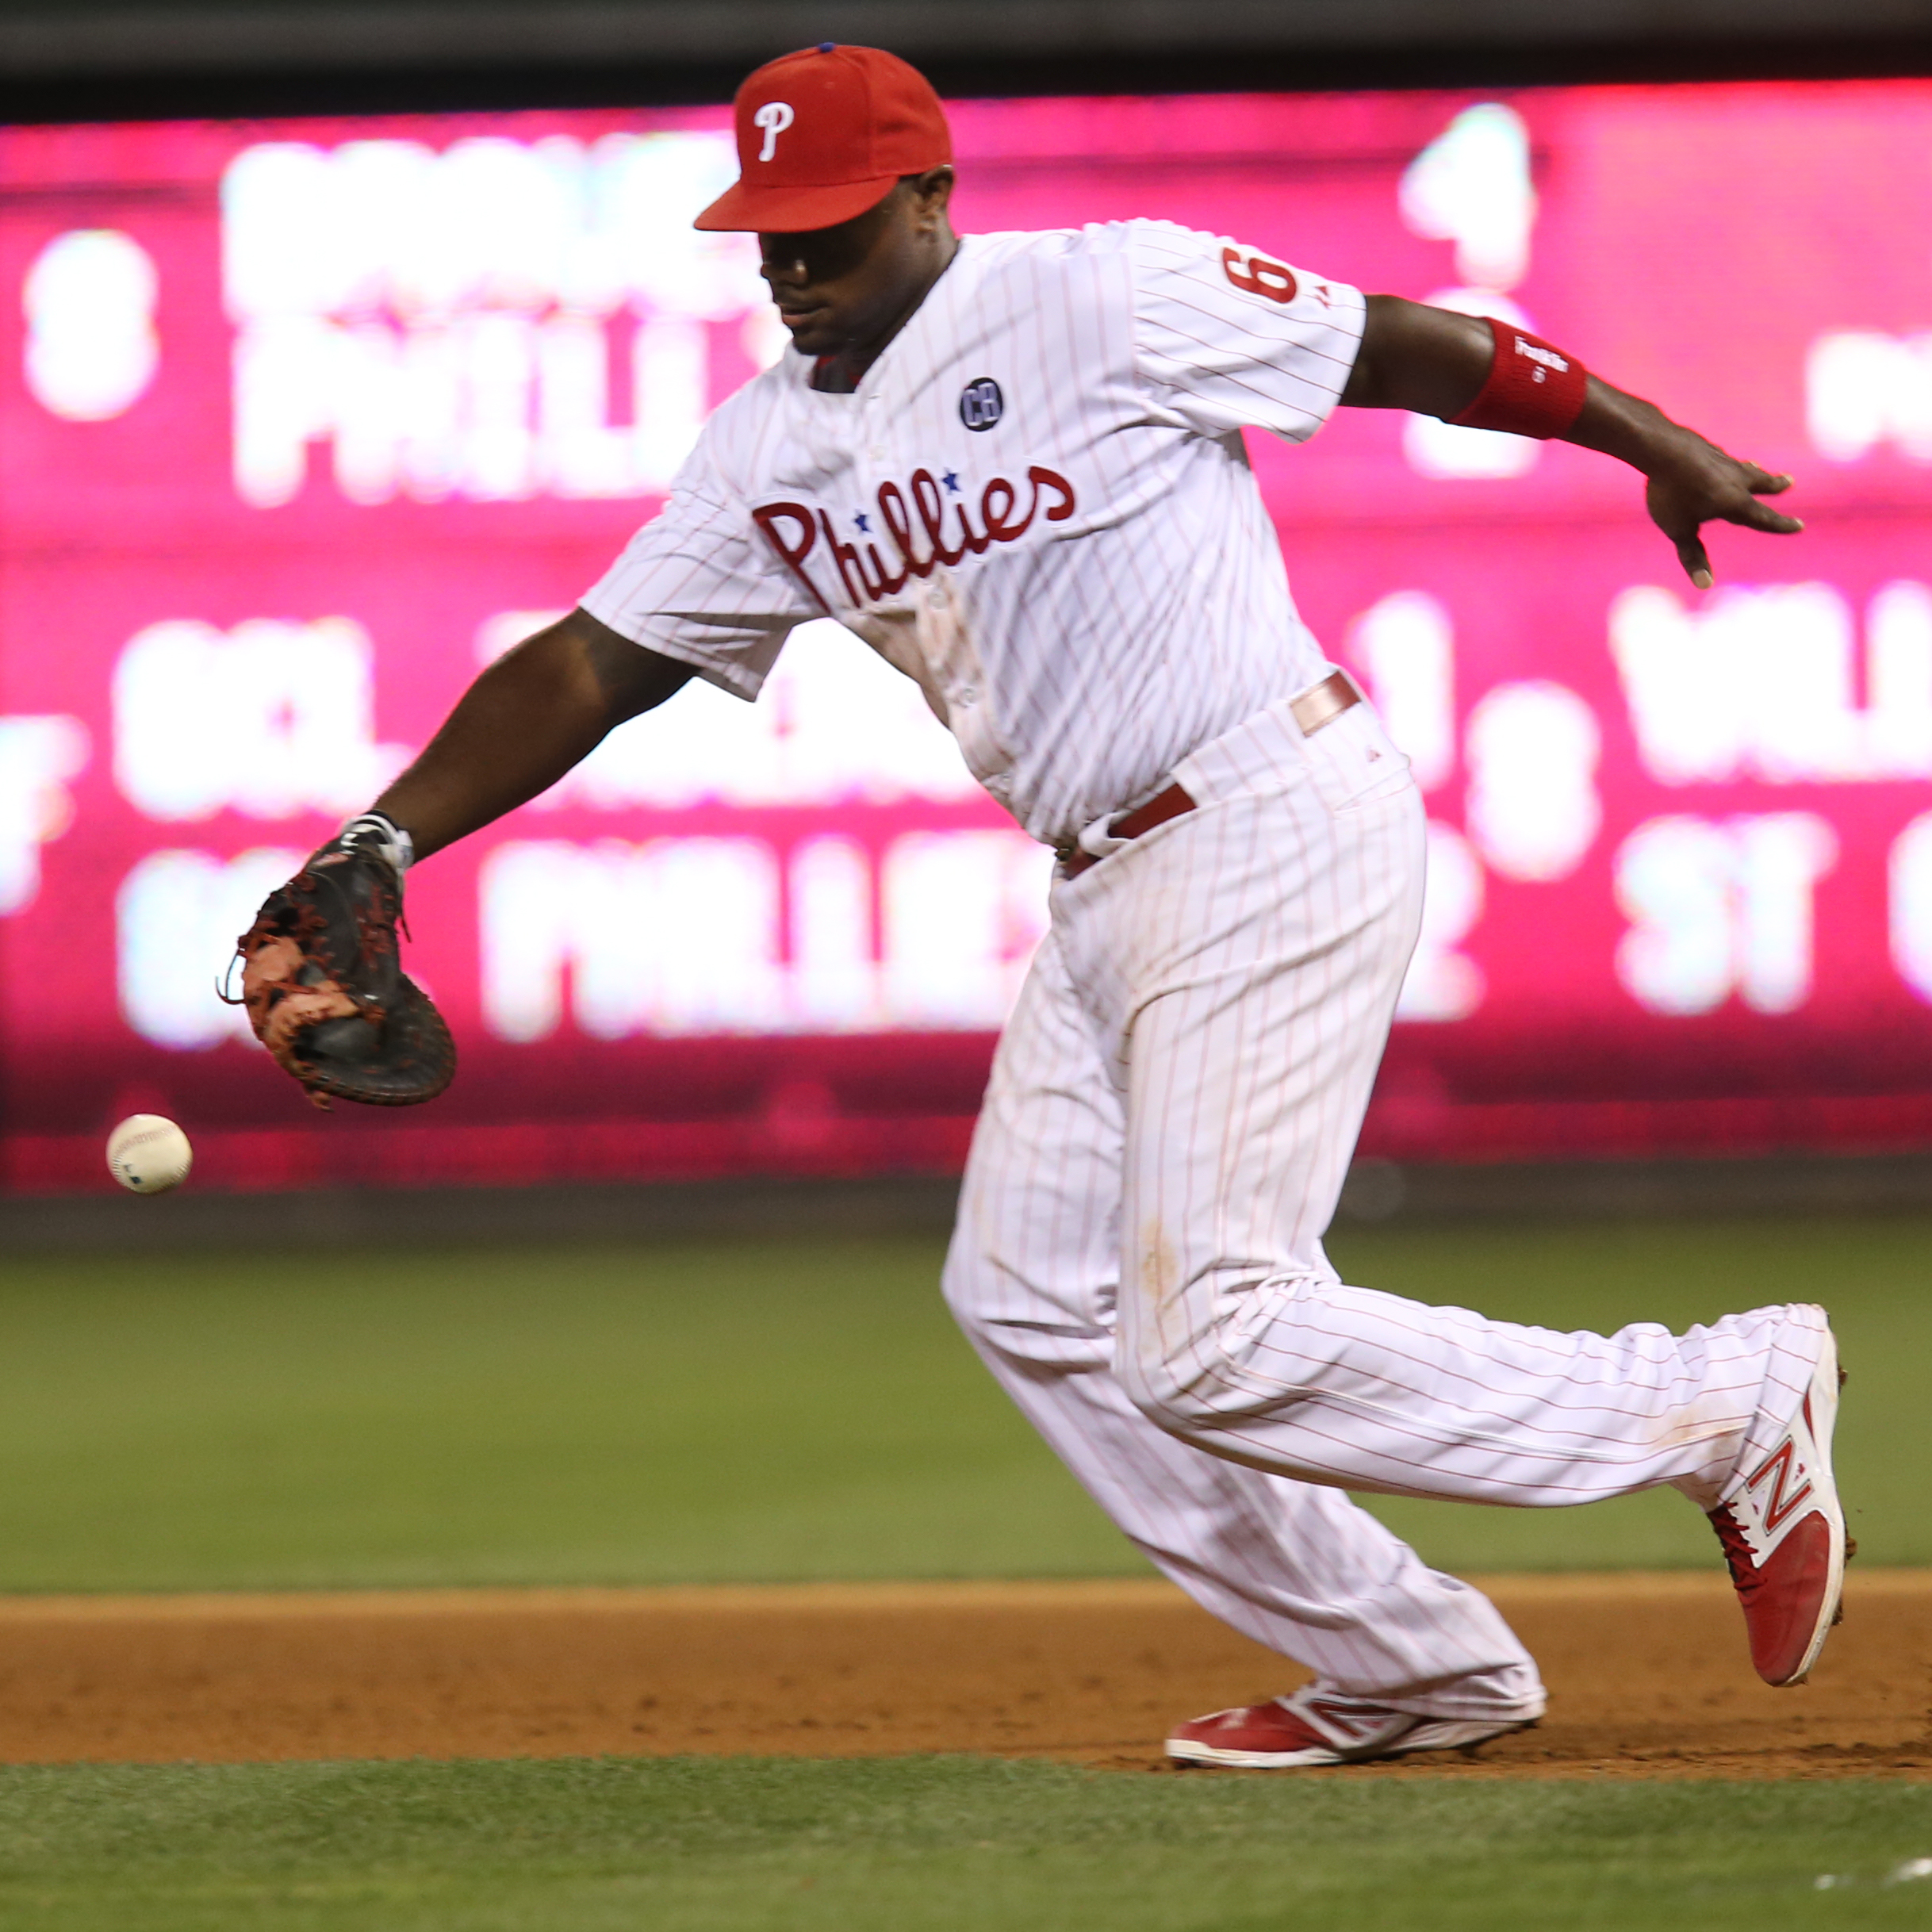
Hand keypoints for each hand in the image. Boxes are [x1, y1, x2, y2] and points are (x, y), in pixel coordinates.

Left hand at [1641, 435, 1802, 588]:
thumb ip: (1692, 556)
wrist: (1660, 447)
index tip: (1799, 526)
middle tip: (1789, 482)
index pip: (1763, 518)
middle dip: (1775, 486)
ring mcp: (1722, 460)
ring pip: (1742, 468)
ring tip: (1758, 468)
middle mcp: (1735, 479)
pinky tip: (1718, 458)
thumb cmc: (1670, 493)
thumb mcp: (1679, 530)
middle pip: (1760, 484)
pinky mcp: (1705, 448)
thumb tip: (1704, 584)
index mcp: (1735, 502)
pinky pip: (1721, 458)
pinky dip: (1726, 462)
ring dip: (1753, 471)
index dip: (1781, 525)